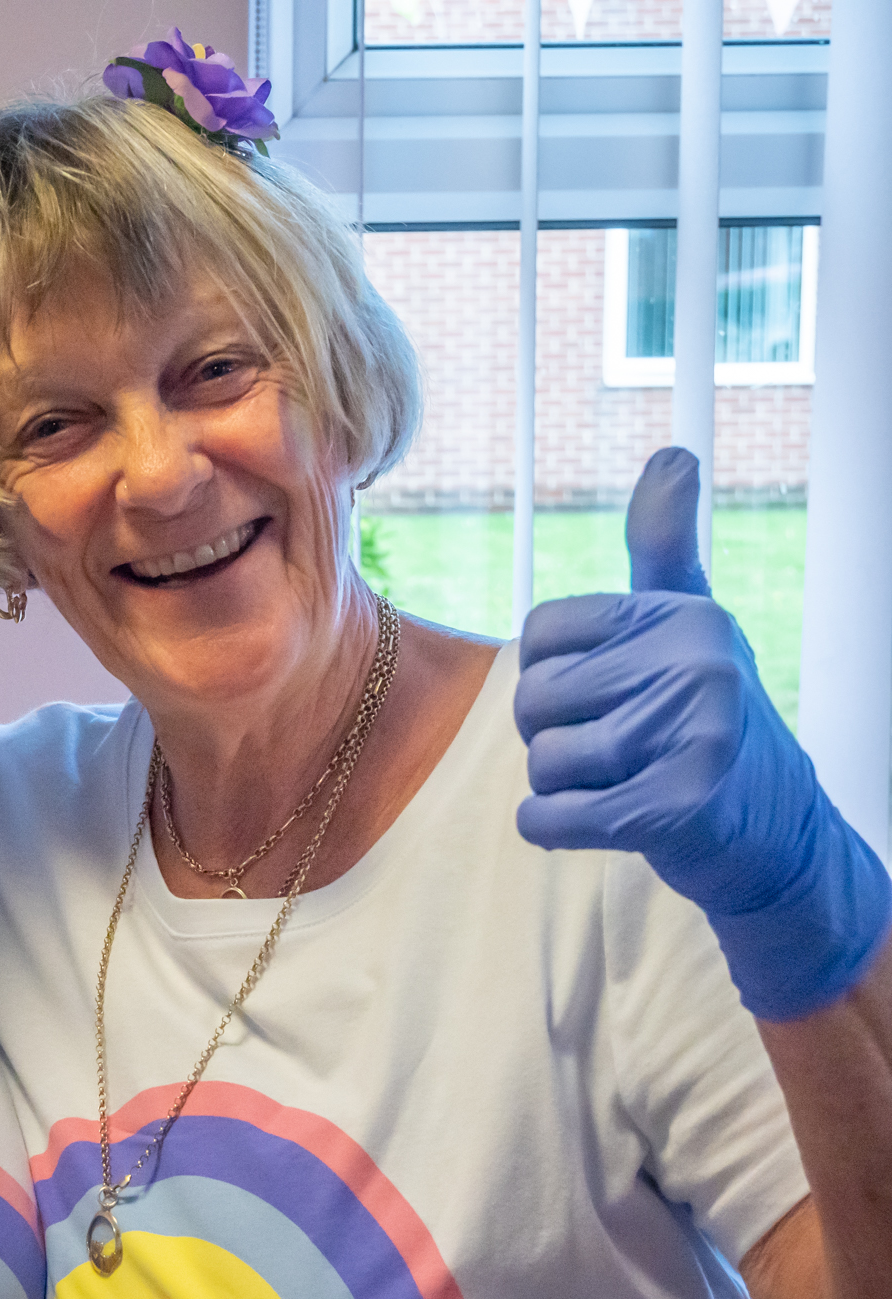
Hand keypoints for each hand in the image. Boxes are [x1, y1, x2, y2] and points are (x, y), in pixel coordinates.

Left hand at [513, 447, 889, 1021]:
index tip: (609, 696)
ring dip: (561, 786)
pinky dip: (551, 828)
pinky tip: (595, 822)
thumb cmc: (710, 723)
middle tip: (617, 750)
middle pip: (534, 698)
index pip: (540, 634)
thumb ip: (666, 546)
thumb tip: (673, 452)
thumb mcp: (691, 624)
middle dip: (555, 734)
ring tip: (620, 782)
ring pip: (541, 759)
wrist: (775, 834)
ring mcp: (692, 735)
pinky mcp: (676, 807)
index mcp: (683, 615)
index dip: (556, 676)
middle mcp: (695, 663)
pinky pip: (547, 817)